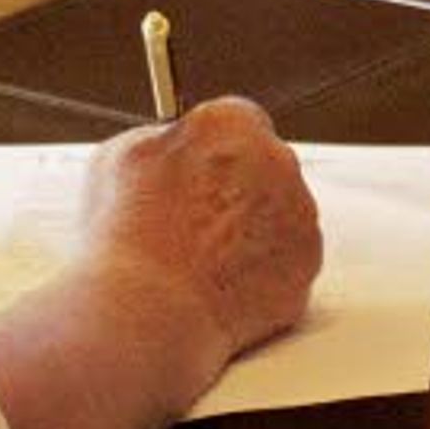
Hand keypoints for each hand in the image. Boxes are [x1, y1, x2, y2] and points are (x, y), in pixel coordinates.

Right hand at [82, 96, 321, 358]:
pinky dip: (263, 269)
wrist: (148, 309)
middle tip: (195, 219)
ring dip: (252, 228)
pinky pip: (288, 258)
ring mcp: (299, 213)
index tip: (199, 168)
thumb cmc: (126, 234)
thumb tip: (173, 141)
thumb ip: (163, 138)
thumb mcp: (123, 156)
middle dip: (237, 186)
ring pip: (278, 211)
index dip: (213, 148)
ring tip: (202, 260)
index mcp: (231, 123)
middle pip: (263, 163)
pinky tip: (222, 283)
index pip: (236, 119)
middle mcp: (277, 159)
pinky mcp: (307, 263)